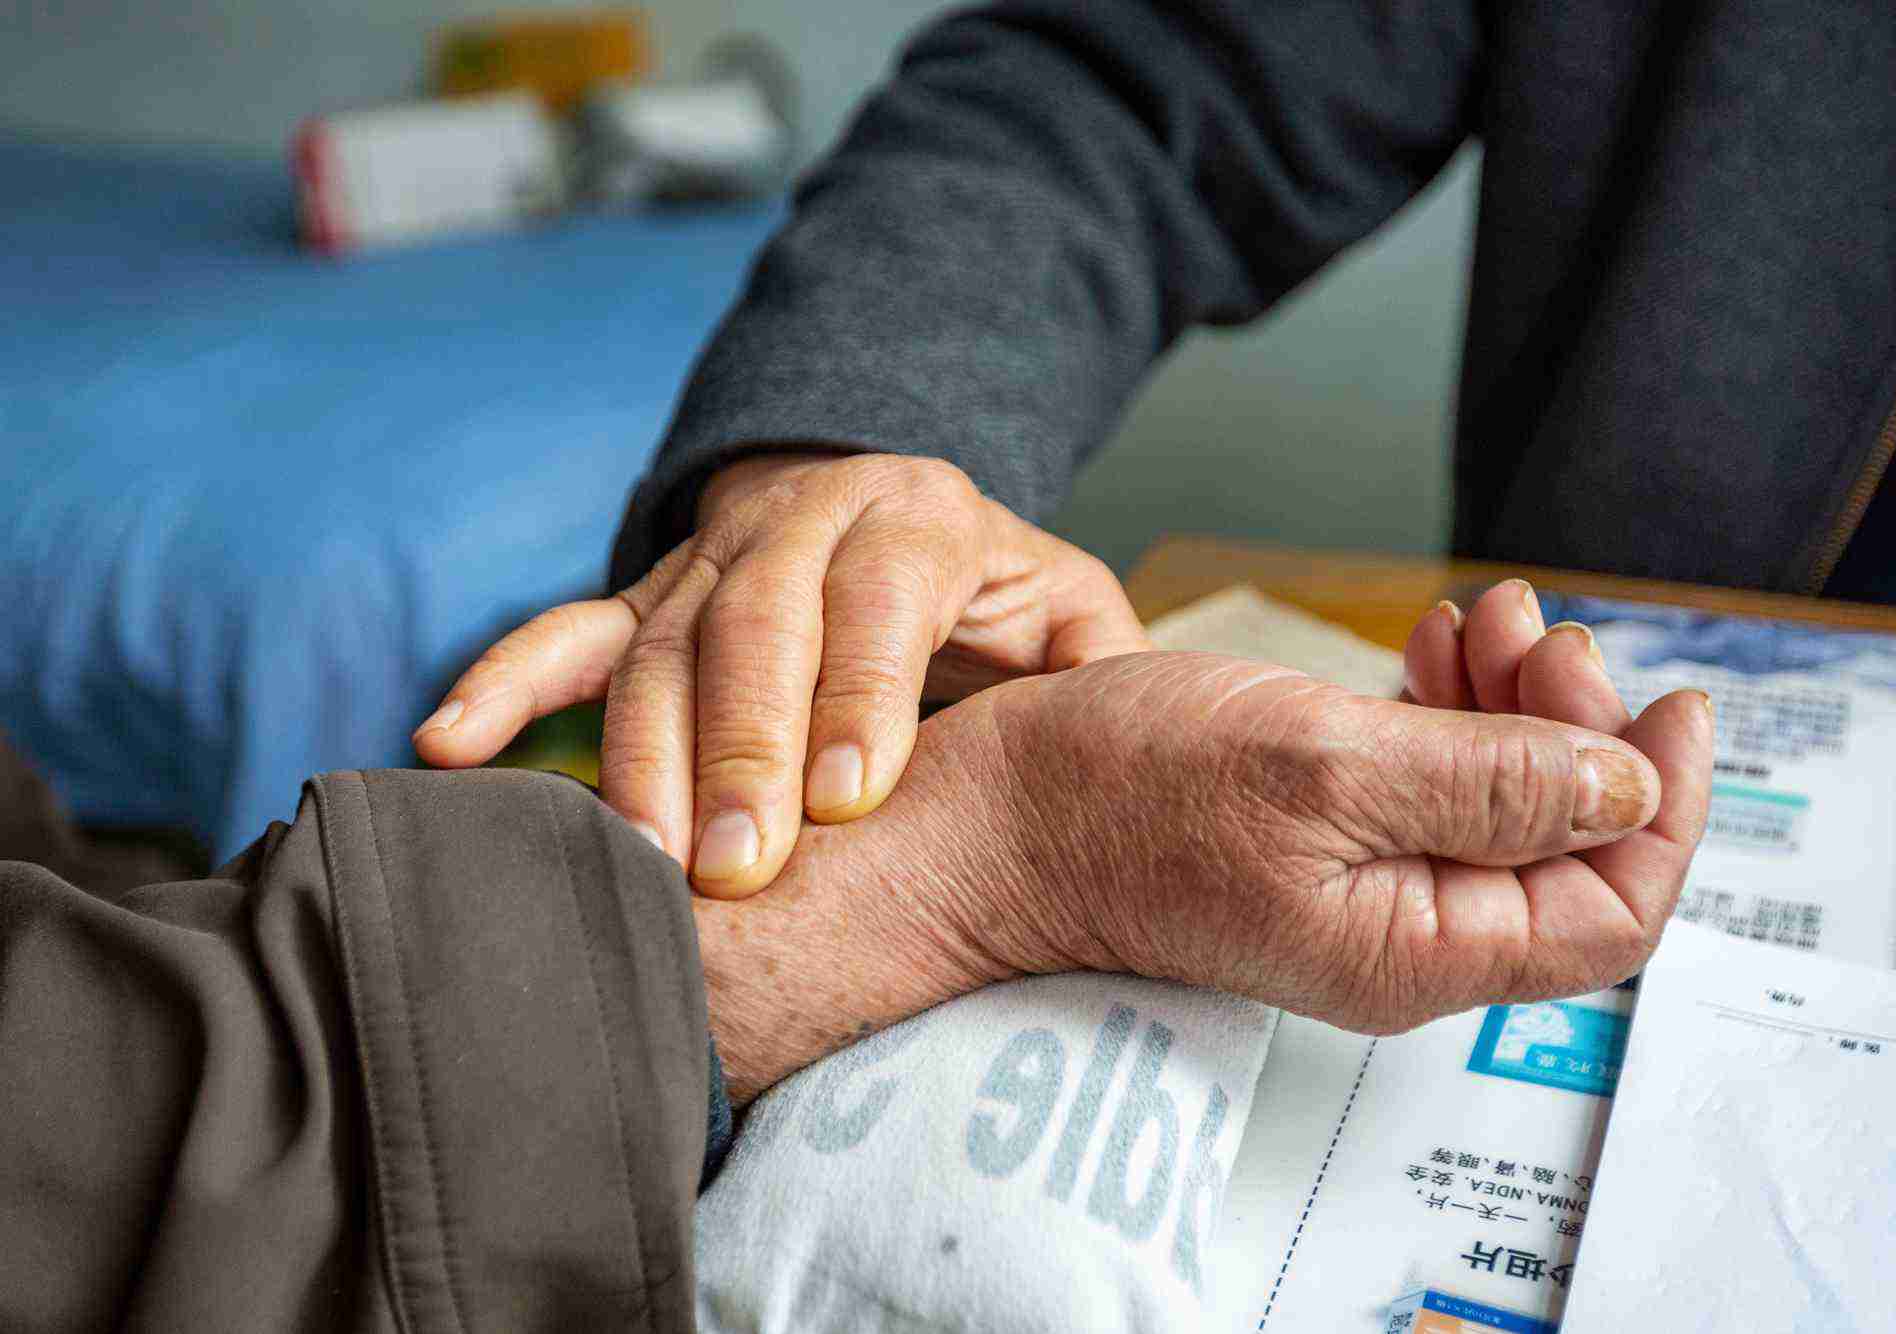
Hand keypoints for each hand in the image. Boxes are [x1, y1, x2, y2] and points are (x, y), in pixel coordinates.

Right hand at [413, 450, 1148, 897]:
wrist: (893, 513)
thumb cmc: (993, 600)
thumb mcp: (1069, 614)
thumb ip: (1098, 671)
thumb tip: (1123, 755)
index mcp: (921, 516)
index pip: (883, 594)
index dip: (860, 691)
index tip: (845, 801)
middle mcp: (805, 518)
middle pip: (758, 620)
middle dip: (740, 744)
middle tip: (734, 867)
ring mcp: (711, 555)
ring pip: (660, 641)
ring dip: (636, 750)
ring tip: (630, 859)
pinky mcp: (648, 595)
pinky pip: (566, 632)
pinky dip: (504, 684)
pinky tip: (448, 746)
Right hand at [694, 581, 1712, 1101]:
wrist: (982, 818)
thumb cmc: (1116, 796)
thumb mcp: (1322, 764)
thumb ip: (1489, 782)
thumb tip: (1633, 787)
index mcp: (1418, 947)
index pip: (1615, 908)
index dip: (1669, 804)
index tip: (1674, 698)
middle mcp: (1403, 932)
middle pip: (1568, 844)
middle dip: (1580, 725)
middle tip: (1534, 628)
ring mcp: (1360, 887)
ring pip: (1499, 801)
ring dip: (1515, 702)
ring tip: (1479, 615)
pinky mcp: (1317, 838)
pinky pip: (1428, 782)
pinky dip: (1451, 707)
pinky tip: (1430, 646)